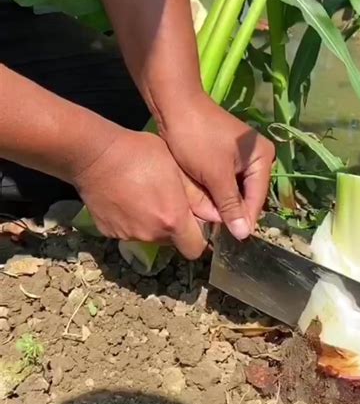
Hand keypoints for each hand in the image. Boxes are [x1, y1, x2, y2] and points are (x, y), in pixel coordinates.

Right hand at [72, 128, 214, 258]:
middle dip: (175, 227)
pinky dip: (132, 221)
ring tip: (146, 196)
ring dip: (153, 223)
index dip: (199, 238)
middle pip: (172, 241)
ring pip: (150, 236)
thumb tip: (219, 215)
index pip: (196, 249)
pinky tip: (126, 199)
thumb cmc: (141, 153)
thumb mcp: (177, 168)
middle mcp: (151, 235)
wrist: (95, 155)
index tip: (197, 223)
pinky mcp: (108, 232)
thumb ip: (198, 197)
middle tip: (170, 202)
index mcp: (172, 220)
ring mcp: (128, 235)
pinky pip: (128, 231)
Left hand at [160, 92, 274, 239]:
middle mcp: (256, 158)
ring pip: (232, 191)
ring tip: (206, 223)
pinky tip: (201, 206)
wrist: (174, 105)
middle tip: (214, 233)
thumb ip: (230, 205)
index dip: (243, 220)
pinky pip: (222, 182)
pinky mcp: (223, 158)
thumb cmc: (197, 138)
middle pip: (246, 196)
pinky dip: (212, 193)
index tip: (230, 241)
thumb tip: (244, 234)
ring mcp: (239, 157)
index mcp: (262, 158)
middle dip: (230, 212)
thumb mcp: (215, 174)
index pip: (257, 199)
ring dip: (220, 204)